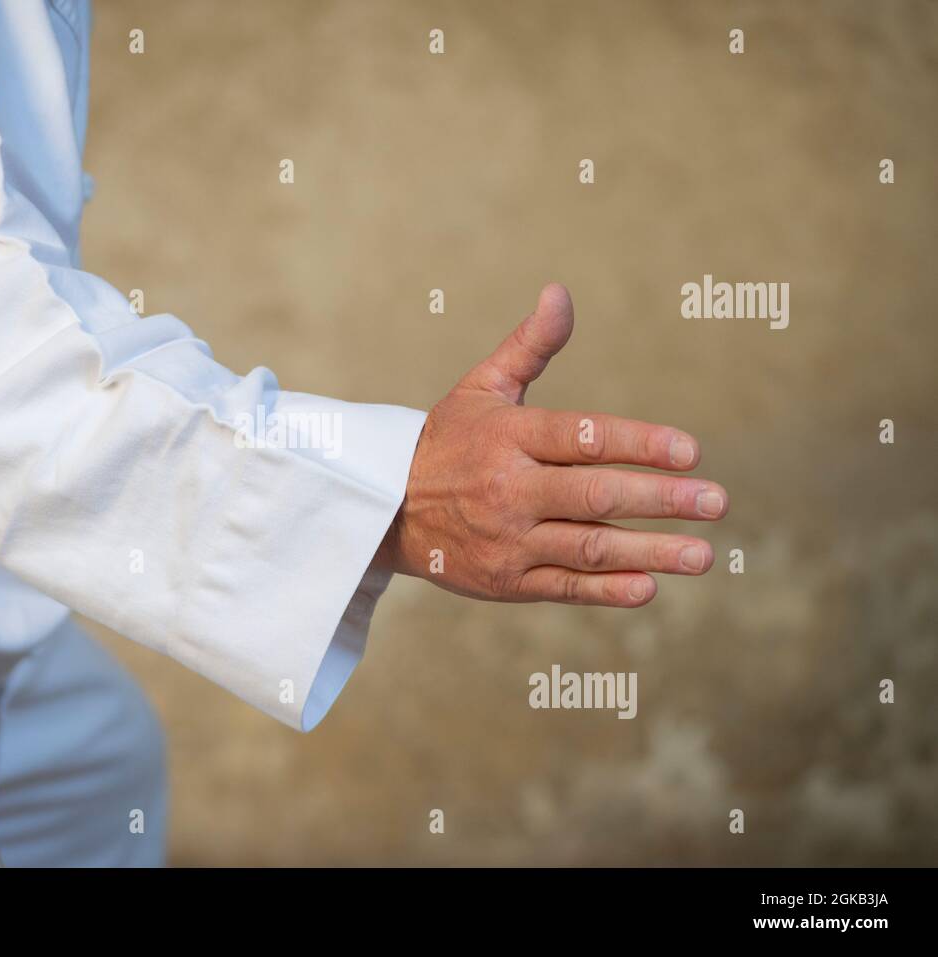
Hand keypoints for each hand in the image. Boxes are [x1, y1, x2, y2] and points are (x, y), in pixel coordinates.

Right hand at [376, 283, 727, 606]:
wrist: (386, 508)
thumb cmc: (449, 440)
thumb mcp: (481, 387)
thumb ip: (529, 345)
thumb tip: (560, 292)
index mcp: (509, 436)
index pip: (583, 437)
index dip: (639, 443)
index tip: (690, 451)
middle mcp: (508, 488)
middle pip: (594, 494)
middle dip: (661, 499)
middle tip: (717, 501)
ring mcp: (507, 539)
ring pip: (588, 546)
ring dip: (651, 551)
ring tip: (703, 554)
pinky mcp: (505, 580)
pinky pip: (564, 586)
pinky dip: (607, 589)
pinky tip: (649, 585)